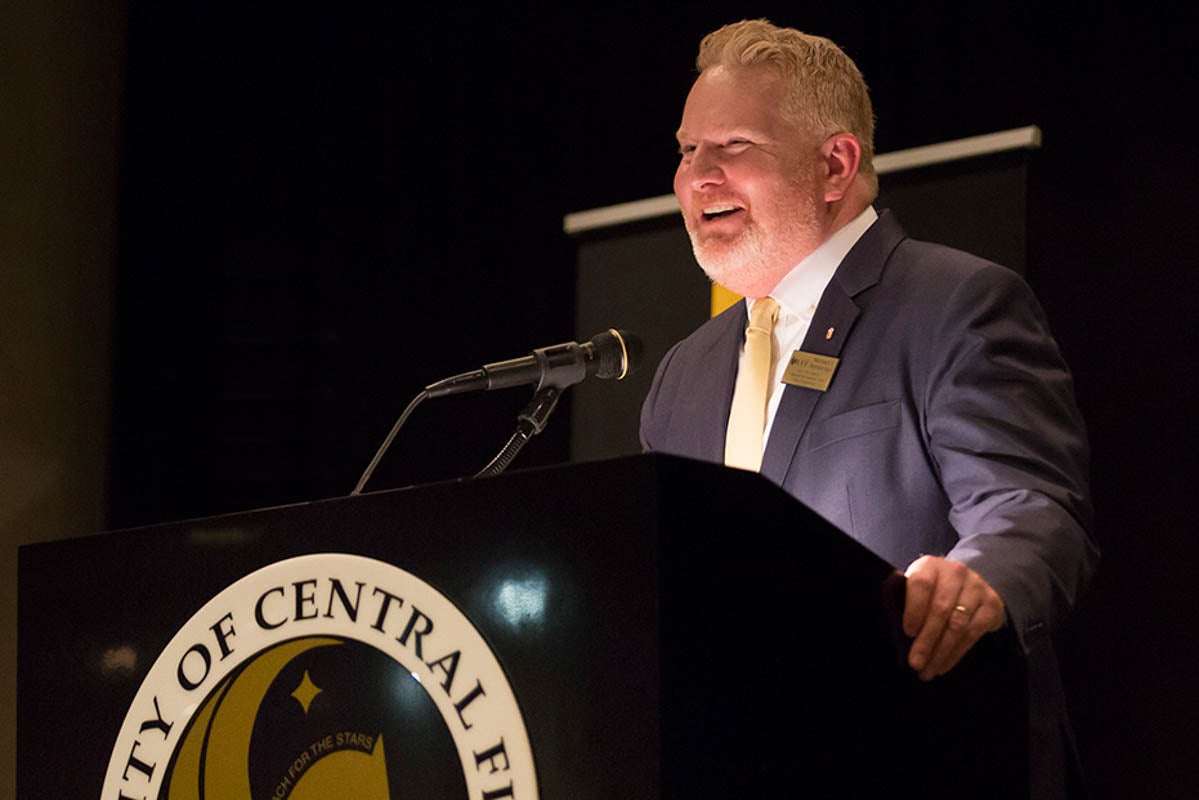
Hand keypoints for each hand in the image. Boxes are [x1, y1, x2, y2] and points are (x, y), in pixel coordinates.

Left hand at [902, 555, 1004, 680]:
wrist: (967, 585)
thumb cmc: (932, 591)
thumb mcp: (916, 588)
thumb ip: (903, 600)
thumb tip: (892, 625)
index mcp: (930, 565)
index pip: (921, 584)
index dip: (914, 609)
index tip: (908, 633)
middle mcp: (955, 572)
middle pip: (940, 609)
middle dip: (926, 640)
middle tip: (915, 663)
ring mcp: (976, 587)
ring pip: (957, 625)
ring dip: (940, 652)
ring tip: (928, 670)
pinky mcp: (991, 604)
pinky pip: (973, 633)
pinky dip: (956, 653)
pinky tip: (943, 665)